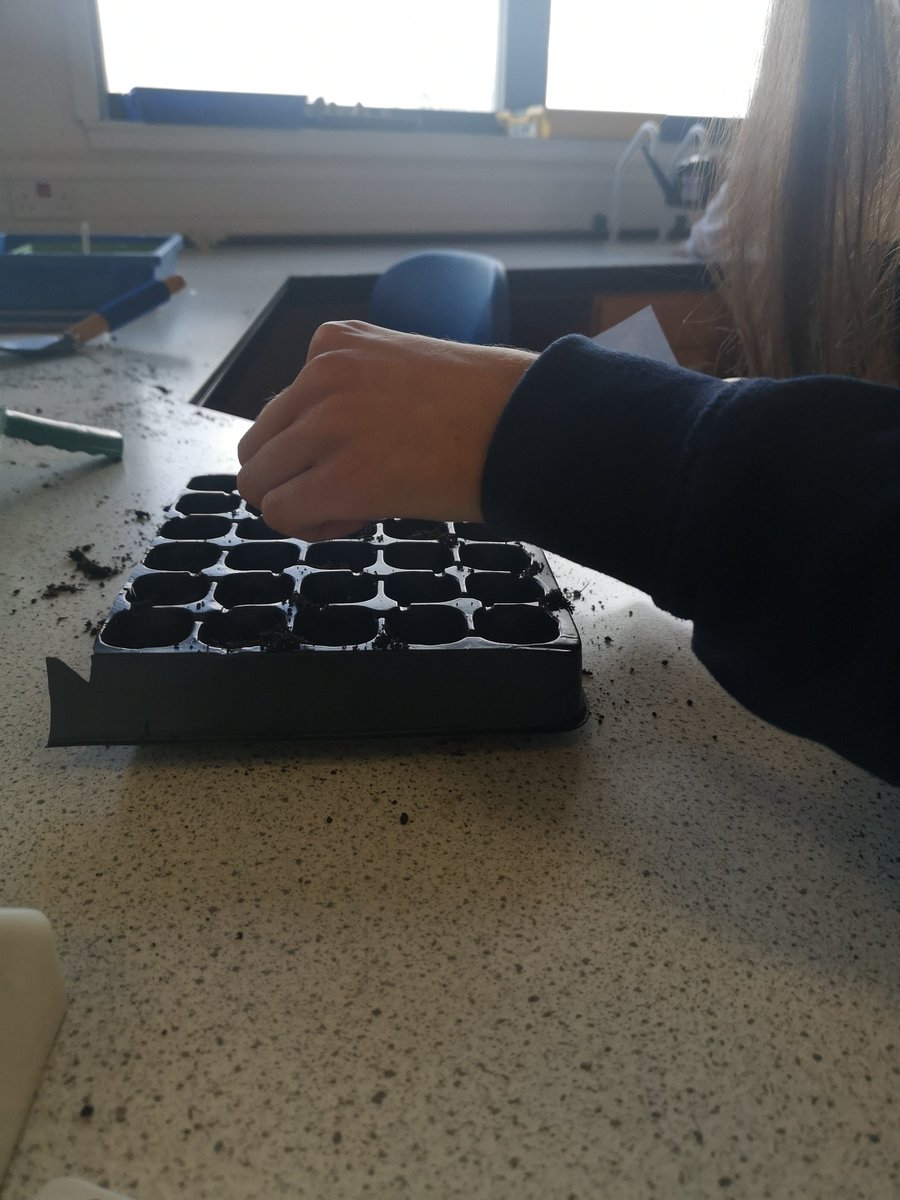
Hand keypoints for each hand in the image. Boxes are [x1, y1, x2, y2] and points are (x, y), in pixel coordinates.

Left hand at [236, 320, 535, 539]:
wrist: (524, 425)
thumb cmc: (483, 405)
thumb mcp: (401, 368)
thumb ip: (351, 392)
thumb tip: (319, 445)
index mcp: (333, 343)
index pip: (282, 409)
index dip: (312, 446)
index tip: (355, 456)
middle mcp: (319, 377)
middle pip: (259, 447)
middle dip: (294, 476)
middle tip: (346, 488)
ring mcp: (325, 426)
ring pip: (259, 483)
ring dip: (299, 502)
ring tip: (352, 505)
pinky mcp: (338, 478)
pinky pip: (281, 513)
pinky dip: (310, 526)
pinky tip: (355, 517)